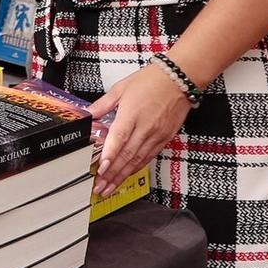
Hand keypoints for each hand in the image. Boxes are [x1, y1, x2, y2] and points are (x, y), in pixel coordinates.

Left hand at [87, 64, 194, 197]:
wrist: (178, 80)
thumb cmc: (151, 81)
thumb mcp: (121, 88)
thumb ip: (102, 104)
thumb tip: (88, 114)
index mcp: (132, 114)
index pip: (119, 139)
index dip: (110, 156)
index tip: (100, 169)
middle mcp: (145, 128)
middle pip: (127, 155)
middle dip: (112, 174)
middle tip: (100, 186)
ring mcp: (156, 135)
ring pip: (138, 161)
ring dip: (122, 176)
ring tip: (110, 188)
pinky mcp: (164, 139)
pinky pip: (148, 157)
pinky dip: (136, 168)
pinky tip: (127, 175)